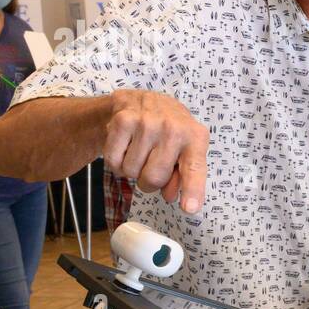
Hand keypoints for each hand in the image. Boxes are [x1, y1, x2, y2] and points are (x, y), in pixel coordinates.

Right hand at [104, 89, 208, 213]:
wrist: (141, 100)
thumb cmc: (168, 131)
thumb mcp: (184, 150)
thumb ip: (182, 176)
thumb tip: (172, 196)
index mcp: (195, 137)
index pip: (194, 168)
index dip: (192, 190)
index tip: (190, 208)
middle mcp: (173, 128)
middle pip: (153, 178)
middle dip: (148, 182)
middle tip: (150, 168)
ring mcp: (147, 122)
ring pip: (131, 171)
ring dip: (132, 170)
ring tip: (139, 151)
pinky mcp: (123, 120)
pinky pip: (113, 161)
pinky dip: (116, 162)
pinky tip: (125, 146)